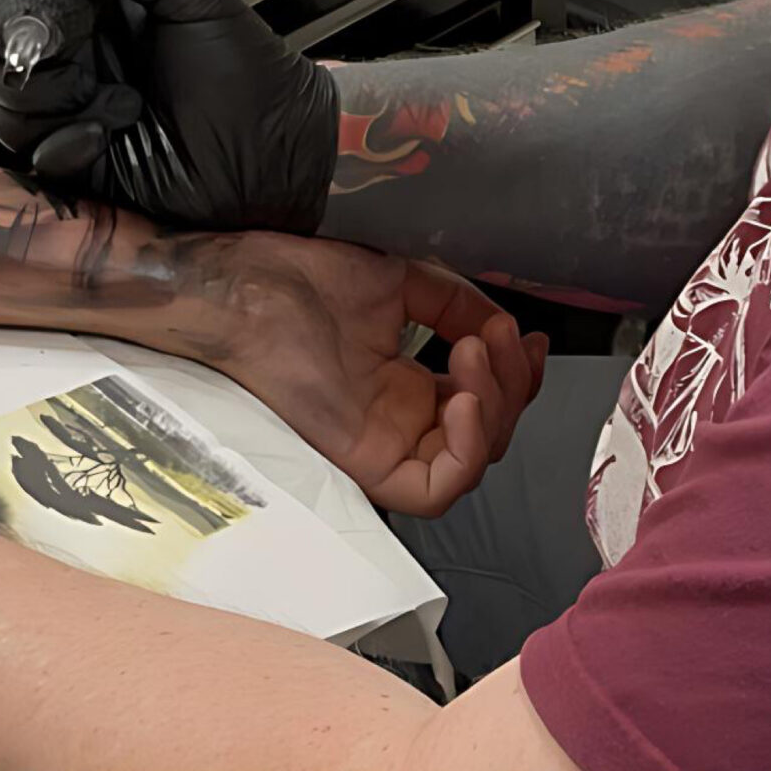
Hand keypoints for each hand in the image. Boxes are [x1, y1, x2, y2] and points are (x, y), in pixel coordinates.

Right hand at [0, 0, 338, 234]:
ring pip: (12, 109)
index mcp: (98, 18)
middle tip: (73, 56)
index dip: (2, 8)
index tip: (15, 8)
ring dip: (55, 101)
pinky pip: (40, 158)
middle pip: (3, 58)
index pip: (19, 7)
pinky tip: (107, 134)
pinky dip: (65, 144)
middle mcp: (80, 66)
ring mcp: (78, 118)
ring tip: (120, 100)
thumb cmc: (251, 71)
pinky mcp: (86, 168)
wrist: (282, 147)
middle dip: (26, 57)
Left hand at [185, 230, 546, 516]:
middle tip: (497, 340)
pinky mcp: (364, 463)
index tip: (525, 339)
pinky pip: (433, 491)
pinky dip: (466, 451)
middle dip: (512, 388)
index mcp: (407, 387)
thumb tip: (503, 326)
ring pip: (470, 466)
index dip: (517, 379)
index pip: (485, 404)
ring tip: (475, 356)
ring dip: (494, 411)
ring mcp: (382, 447)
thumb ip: (457, 304)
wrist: (246, 287)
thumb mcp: (401, 282)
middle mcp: (399, 423)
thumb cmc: (300, 279)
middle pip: (488, 436)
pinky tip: (465, 401)